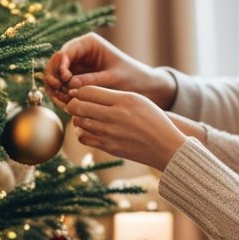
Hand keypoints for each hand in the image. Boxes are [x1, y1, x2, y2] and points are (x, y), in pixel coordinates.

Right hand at [43, 33, 177, 107]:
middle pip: (55, 63)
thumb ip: (91, 80)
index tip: (65, 80)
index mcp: (88, 43)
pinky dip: (61, 95)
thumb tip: (68, 85)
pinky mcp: (75, 79)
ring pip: (55, 76)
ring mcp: (75, 66)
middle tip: (59, 94)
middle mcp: (78, 52)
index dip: (60, 66)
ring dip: (55, 89)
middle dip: (54, 78)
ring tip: (64, 102)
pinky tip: (66, 105)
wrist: (143, 87)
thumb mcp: (113, 79)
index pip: (65, 51)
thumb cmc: (132, 77)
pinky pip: (62, 86)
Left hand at [66, 86, 188, 169]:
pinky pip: (83, 138)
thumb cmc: (151, 119)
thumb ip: (112, 95)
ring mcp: (110, 133)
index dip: (80, 91)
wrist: (165, 145)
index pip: (87, 91)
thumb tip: (83, 93)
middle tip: (78, 104)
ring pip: (78, 122)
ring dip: (78, 118)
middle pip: (77, 106)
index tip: (82, 94)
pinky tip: (90, 129)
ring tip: (87, 116)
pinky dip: (82, 132)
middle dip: (73, 104)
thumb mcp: (137, 99)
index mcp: (123, 100)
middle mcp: (115, 116)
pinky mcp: (108, 147)